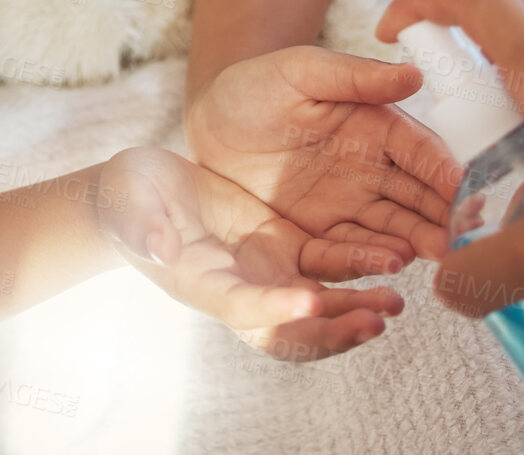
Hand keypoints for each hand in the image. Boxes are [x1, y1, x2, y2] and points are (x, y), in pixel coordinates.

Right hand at [98, 146, 404, 359]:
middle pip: (292, 330)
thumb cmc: (128, 198)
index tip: (312, 301)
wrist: (140, 192)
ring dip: (357, 309)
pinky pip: (326, 267)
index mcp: (203, 285)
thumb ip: (144, 226)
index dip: (276, 310)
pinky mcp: (283, 247)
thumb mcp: (130, 203)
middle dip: (334, 332)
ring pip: (319, 305)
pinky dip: (357, 271)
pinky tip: (390, 262)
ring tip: (394, 302)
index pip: (243, 307)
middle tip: (375, 320)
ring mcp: (265, 271)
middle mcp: (240, 289)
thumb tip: (161, 248)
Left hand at [185, 47, 458, 272]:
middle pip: (419, 196)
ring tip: (438, 254)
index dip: (446, 171)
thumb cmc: (255, 85)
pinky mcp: (319, 233)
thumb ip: (355, 76)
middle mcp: (374, 169)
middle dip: (445, 216)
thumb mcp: (301, 71)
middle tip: (466, 235)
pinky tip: (393, 266)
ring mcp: (350, 204)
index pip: (422, 151)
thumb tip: (414, 75)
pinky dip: (373, 258)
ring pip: (394, 227)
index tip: (470, 191)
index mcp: (378, 126)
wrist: (208, 125)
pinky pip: (350, 249)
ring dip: (419, 241)